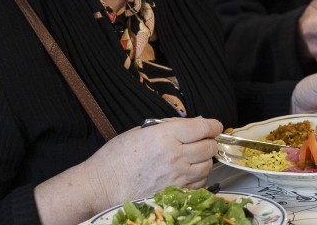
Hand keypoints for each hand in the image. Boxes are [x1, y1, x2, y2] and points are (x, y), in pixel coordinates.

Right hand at [33, 117, 221, 224]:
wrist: (101, 186)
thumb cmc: (116, 157)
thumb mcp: (140, 132)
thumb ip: (168, 127)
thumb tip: (192, 125)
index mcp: (165, 136)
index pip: (204, 127)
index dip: (214, 125)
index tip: (215, 126)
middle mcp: (175, 155)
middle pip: (209, 146)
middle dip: (210, 141)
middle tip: (203, 140)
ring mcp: (177, 176)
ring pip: (207, 165)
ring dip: (205, 159)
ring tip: (193, 156)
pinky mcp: (175, 192)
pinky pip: (199, 183)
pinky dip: (198, 176)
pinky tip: (187, 172)